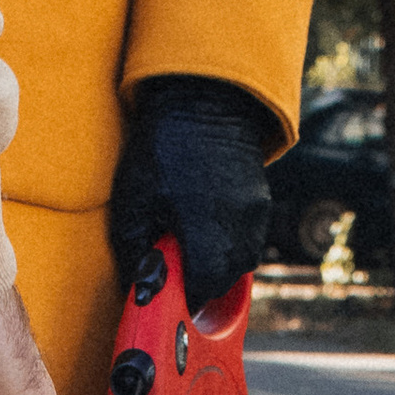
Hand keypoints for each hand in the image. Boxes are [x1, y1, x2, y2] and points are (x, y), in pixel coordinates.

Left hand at [107, 78, 275, 311]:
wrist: (204, 99)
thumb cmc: (163, 148)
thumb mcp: (133, 200)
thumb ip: (134, 250)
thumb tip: (140, 287)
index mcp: (208, 233)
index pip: (203, 288)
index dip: (183, 296)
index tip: (168, 291)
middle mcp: (240, 230)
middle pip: (224, 280)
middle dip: (199, 282)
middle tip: (174, 268)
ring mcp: (255, 216)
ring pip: (240, 262)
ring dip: (216, 263)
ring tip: (190, 242)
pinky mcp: (262, 203)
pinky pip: (248, 238)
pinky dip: (229, 240)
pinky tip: (207, 222)